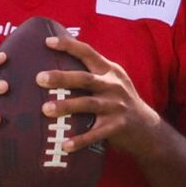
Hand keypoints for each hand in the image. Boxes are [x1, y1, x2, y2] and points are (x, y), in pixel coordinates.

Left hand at [40, 34, 162, 156]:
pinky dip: (80, 140)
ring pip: (88, 104)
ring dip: (66, 106)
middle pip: (85, 79)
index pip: (88, 53)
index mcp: (110, 71)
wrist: (147, 128)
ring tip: (45, 109)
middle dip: (61, 77)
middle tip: (39, 78)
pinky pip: (95, 134)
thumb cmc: (120, 102)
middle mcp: (113, 86)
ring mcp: (116, 106)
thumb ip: (93, 72)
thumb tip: (58, 63)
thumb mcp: (113, 81)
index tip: (48, 41)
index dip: (68, 46)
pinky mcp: (117, 127)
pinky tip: (64, 145)